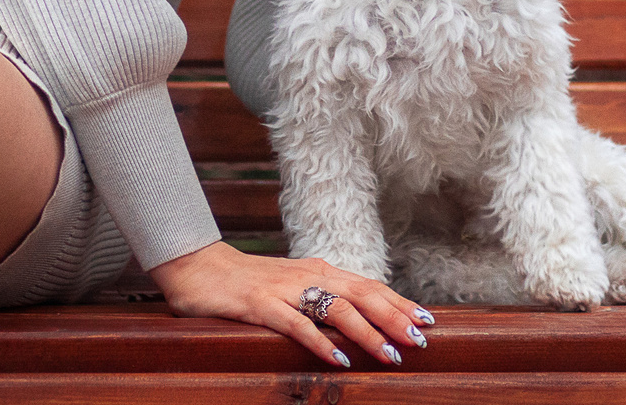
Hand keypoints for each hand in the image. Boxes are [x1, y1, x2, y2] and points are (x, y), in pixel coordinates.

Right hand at [148, 241, 432, 368]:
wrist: (198, 267)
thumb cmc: (247, 282)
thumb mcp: (292, 286)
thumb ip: (321, 298)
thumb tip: (357, 319)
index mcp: (318, 270)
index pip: (368, 286)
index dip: (398, 302)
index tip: (427, 319)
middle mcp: (307, 275)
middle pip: (361, 294)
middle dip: (394, 317)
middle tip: (420, 339)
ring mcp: (284, 290)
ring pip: (336, 309)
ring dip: (366, 332)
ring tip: (389, 354)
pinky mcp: (260, 305)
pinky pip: (296, 324)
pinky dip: (320, 341)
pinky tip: (338, 358)